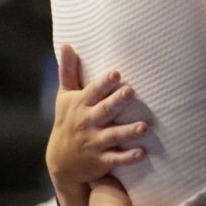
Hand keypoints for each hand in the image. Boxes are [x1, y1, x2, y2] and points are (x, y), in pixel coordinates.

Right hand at [47, 44, 147, 205]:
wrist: (61, 160)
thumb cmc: (68, 120)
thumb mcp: (64, 96)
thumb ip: (68, 71)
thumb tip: (66, 44)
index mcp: (80, 105)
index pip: (93, 92)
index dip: (104, 83)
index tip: (116, 73)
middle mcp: (87, 122)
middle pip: (104, 110)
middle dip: (117, 101)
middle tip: (131, 91)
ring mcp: (94, 142)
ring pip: (113, 136)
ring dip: (128, 132)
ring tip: (144, 127)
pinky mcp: (101, 160)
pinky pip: (116, 159)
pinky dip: (128, 157)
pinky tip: (142, 153)